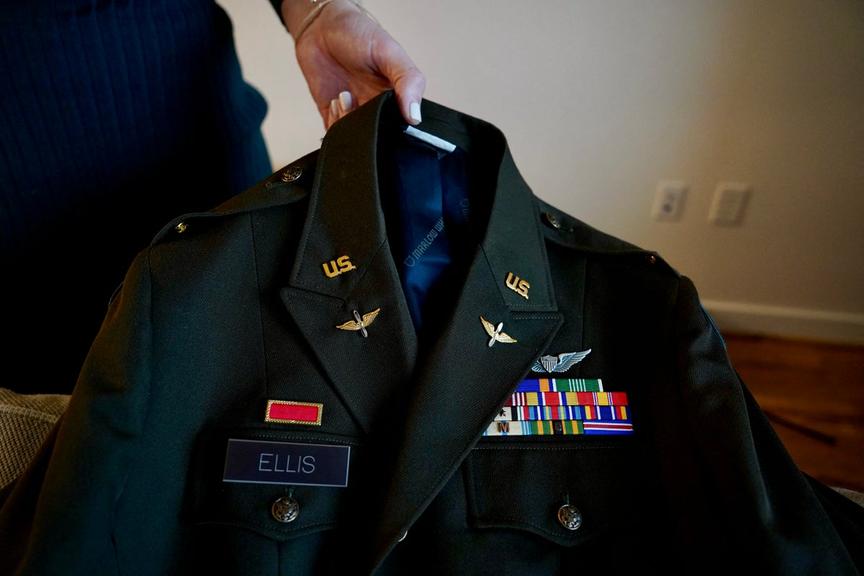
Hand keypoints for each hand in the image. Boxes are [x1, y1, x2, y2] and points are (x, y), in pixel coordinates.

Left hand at [282, 0, 425, 128]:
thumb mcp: (390, 52)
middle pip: (379, 135)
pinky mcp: (333, 114)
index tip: (388, 115)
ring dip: (349, 123)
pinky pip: (336, 134)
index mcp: (396, 95)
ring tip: (346, 97)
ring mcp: (354, 112)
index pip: (404, 124)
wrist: (320, 26)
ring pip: (356, 137)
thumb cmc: (357, 32)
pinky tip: (336, 101)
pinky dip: (335, 125)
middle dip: (371, 129)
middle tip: (363, 106)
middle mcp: (376, 106)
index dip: (398, 126)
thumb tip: (415, 115)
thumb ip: (408, 82)